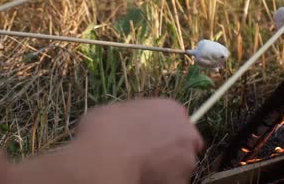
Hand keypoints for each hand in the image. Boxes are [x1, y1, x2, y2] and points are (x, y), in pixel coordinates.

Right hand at [17, 99, 202, 183]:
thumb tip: (120, 120)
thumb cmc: (99, 133)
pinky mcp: (178, 181)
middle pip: (184, 142)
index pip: (176, 120)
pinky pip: (172, 182)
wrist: (100, 163)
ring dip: (166, 169)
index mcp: (170, 108)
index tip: (152, 142)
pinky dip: (160, 182)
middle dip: (170, 150)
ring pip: (180, 165)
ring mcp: (184, 158)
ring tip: (139, 172)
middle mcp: (185, 130)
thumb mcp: (111, 113)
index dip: (163, 133)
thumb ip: (128, 115)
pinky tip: (139, 180)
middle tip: (147, 160)